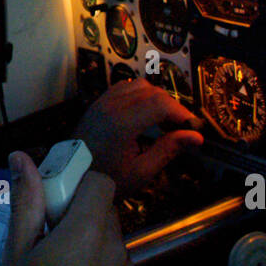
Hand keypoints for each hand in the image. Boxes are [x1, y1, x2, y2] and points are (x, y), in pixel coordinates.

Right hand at [0, 151, 141, 265]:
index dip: (80, 186)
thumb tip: (21, 160)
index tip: (61, 200)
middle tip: (54, 238)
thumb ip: (25, 200)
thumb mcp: (17, 251)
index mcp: (85, 232)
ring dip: (93, 248)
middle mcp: (114, 251)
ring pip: (112, 243)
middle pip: (105, 213)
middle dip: (81, 218)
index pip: (100, 183)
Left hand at [73, 80, 203, 193]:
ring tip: (163, 122)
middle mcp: (110, 105)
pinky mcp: (97, 104)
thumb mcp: (141, 171)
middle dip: (171, 106)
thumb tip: (195, 137)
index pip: (160, 103)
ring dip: (155, 98)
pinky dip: (139, 96)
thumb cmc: (106, 180)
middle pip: (151, 91)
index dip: (180, 112)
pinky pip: (124, 89)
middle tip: (180, 128)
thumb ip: (168, 149)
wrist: (70, 180)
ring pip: (137, 86)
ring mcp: (102, 102)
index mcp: (121, 122)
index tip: (191, 128)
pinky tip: (144, 115)